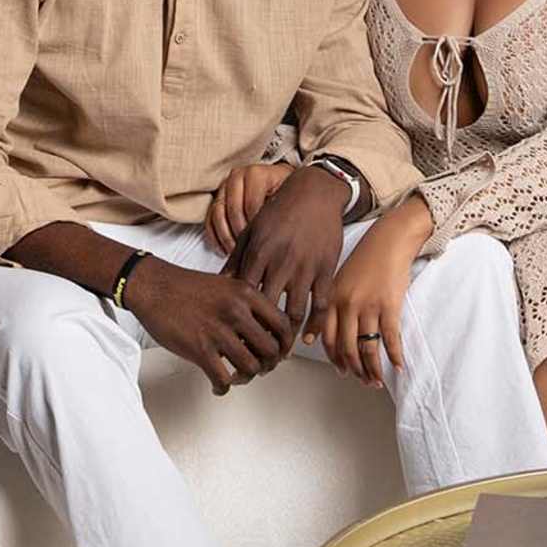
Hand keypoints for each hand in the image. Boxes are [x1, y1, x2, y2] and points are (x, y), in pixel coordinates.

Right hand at [126, 260, 297, 395]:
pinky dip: (223, 388)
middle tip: (261, 368)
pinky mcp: (199, 349)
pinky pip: (223, 378)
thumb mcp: (227, 284)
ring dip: (246, 378)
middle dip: (268, 365)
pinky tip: (218, 386)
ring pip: (250, 367)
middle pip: (271, 350)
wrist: (152, 285)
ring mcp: (218, 331)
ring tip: (238, 377)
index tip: (281, 353)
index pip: (283, 325)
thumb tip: (266, 330)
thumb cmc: (186, 287)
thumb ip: (248, 304)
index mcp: (246, 294)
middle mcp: (236, 312)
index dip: (286, 344)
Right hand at [206, 159, 289, 255]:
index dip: (255, 224)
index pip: (251, 203)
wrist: (275, 180)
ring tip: (236, 251)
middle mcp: (236, 177)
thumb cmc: (283, 188)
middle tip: (249, 248)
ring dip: (225, 236)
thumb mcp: (287, 192)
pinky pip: (209, 220)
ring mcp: (223, 188)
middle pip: (232, 209)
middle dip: (240, 232)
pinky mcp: (215, 200)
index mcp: (255, 174)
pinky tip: (224, 250)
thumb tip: (275, 228)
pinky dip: (214, 237)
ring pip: (217, 214)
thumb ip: (280, 205)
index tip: (262, 239)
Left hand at [228, 164, 353, 334]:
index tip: (233, 336)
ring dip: (286, 335)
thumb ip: (237, 257)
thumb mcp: (252, 230)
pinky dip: (315, 324)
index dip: (238, 318)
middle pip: (267, 309)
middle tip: (254, 352)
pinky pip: (320, 303)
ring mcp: (306, 267)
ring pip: (294, 311)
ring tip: (279, 350)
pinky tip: (308, 338)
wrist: (315, 193)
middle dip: (260, 333)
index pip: (244, 295)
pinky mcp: (326, 269)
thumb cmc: (280, 211)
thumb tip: (220, 283)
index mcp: (260, 253)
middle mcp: (281, 262)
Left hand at [314, 212, 422, 387]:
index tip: (342, 371)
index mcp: (332, 299)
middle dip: (354, 370)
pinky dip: (394, 356)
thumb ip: (326, 308)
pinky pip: (390, 338)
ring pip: (367, 347)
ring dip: (372, 369)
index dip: (335, 359)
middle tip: (362, 381)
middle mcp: (347, 305)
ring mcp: (368, 306)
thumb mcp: (338, 281)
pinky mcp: (390, 305)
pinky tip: (398, 366)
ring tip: (376, 380)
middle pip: (347, 348)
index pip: (328, 338)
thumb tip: (311, 338)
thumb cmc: (365, 260)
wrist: (390, 239)